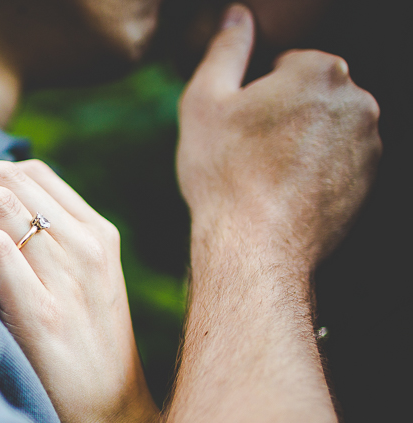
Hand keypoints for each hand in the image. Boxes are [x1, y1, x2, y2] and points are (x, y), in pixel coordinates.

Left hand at [0, 153, 159, 422]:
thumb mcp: (81, 292)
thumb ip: (47, 252)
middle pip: (13, 179)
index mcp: (96, 237)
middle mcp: (86, 248)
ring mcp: (68, 279)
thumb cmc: (84, 357)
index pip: (33, 174)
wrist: (113, 420)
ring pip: (2, 203)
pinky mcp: (44, 314)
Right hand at [178, 4, 380, 270]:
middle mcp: (357, 100)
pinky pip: (338, 163)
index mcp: (319, 70)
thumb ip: (226, 50)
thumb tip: (238, 17)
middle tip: (248, 153)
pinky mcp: (370, 182)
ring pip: (325, 131)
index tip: (239, 126)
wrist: (256, 246)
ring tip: (265, 176)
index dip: (254, 95)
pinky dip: (315, 173)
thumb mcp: (204, 103)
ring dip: (300, 144)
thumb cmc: (225, 174)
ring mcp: (370, 144)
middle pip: (310, 97)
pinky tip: (285, 194)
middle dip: (283, 116)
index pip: (286, 65)